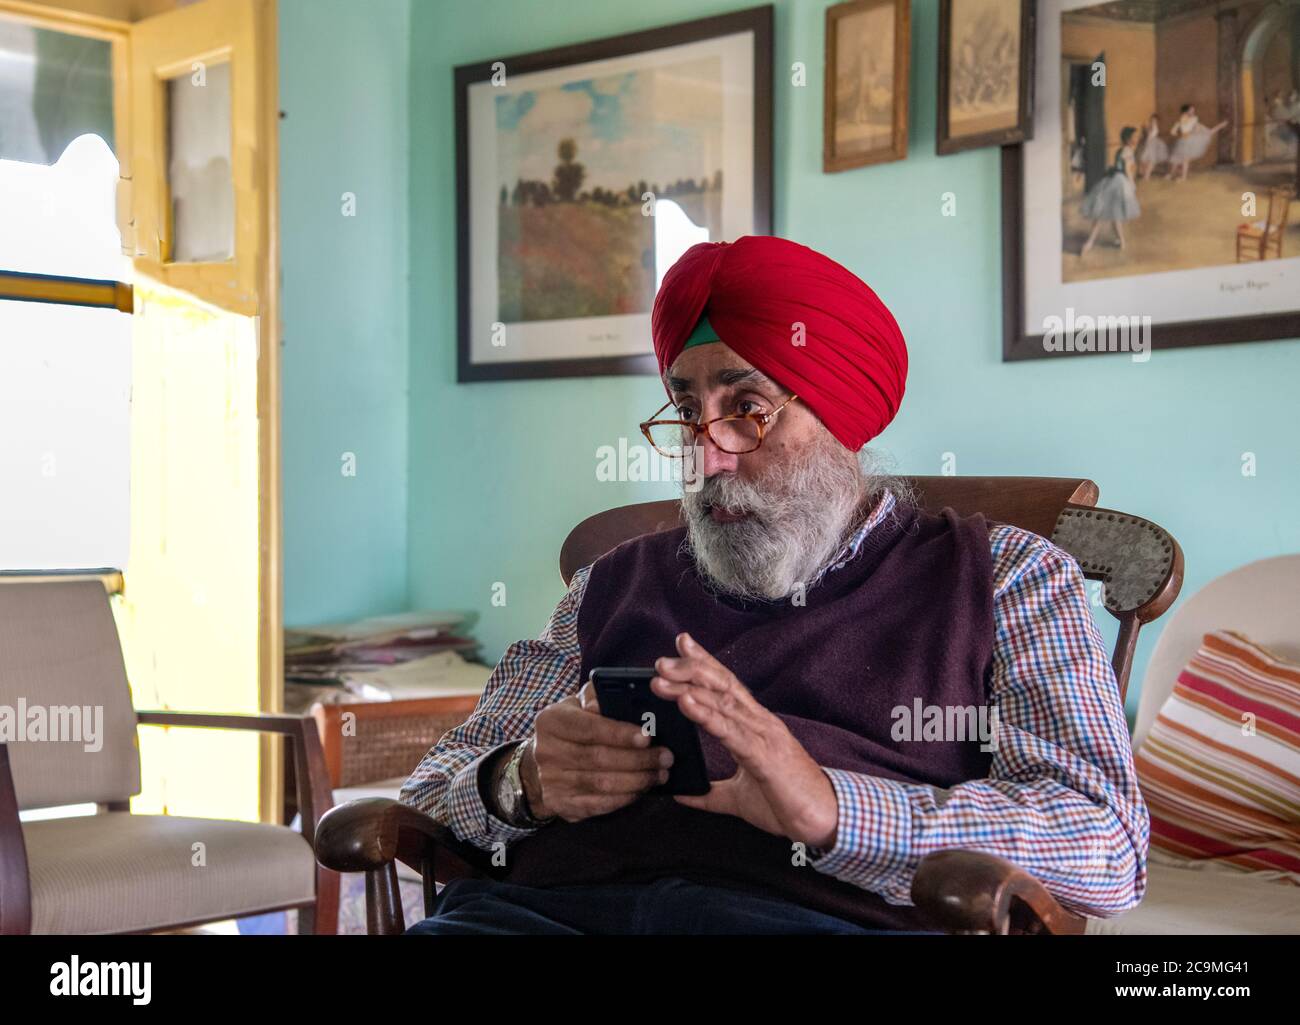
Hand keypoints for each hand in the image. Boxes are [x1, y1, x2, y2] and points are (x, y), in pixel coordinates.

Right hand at [522, 683, 671, 822]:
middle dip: (639, 760)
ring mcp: (551, 781)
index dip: (620, 734)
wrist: (544, 761)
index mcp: (551, 721)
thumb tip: (620, 702)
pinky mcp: (560, 804)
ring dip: (637, 781)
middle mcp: (546, 752)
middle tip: (666, 757)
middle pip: (599, 758)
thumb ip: (598, 698)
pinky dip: (625, 798)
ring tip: (660, 774)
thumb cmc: (573, 727)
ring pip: (602, 784)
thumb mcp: (579, 704)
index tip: (648, 737)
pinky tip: (642, 789)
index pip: (589, 728)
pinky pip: (599, 804)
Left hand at [652, 632, 839, 849]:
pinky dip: (707, 714)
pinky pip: (730, 732)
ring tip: (664, 678)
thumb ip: (710, 795)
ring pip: (723, 703)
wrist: (823, 821)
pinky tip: (687, 702)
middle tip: (661, 660)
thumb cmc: (787, 804)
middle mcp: (760, 723)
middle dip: (690, 669)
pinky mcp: (764, 756)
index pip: (726, 686)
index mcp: (756, 727)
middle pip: (721, 686)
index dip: (704, 663)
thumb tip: (683, 794)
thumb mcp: (739, 799)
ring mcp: (764, 736)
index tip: (681, 643)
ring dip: (690, 687)